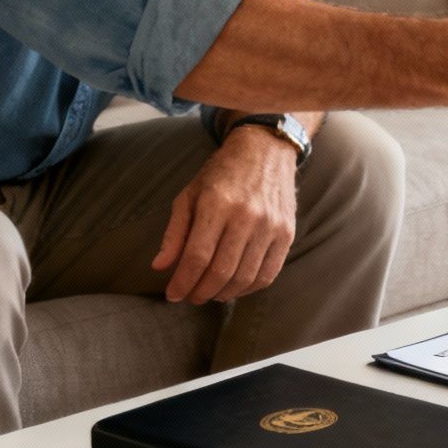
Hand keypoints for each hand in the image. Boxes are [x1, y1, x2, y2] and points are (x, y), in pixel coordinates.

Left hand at [150, 122, 304, 303]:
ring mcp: (271, 225)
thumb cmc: (221, 173)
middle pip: (221, 271)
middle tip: (190, 297)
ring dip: (223, 294)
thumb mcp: (190, 194)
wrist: (265, 149)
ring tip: (209, 293)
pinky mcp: (287, 232)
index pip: (197, 256)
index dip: (183, 282)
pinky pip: (268, 273)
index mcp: (217, 203)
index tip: (172, 295)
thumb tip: (160, 267)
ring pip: (245, 277)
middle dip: (200, 292)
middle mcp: (247, 215)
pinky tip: (234, 287)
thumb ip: (175, 232)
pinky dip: (248, 288)